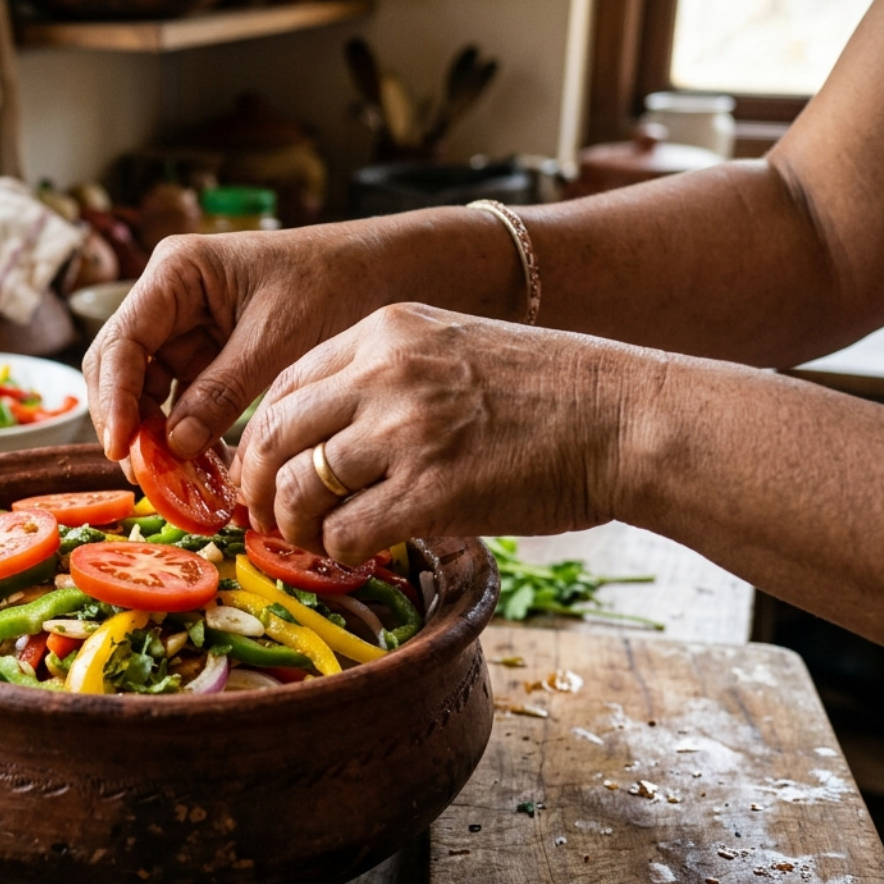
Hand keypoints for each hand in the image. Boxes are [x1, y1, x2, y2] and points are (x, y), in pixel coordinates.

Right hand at [82, 223, 387, 462]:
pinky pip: (180, 399)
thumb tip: (174, 445)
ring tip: (169, 480)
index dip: (114, 397)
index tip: (121, 448)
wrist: (381, 272)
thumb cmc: (333, 283)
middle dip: (126, 420)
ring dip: (153, 433)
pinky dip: (184, 432)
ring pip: (146, 388)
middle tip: (141, 475)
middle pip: (121, 366)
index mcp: (176, 272)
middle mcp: (169, 297)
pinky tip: (197, 466)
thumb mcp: (277, 340)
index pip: (122, 341)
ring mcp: (185, 328)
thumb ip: (223, 391)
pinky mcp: (206, 354)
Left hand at [232, 303, 652, 562]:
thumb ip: (387, 374)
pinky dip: (337, 550)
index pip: (284, 385)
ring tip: (313, 539)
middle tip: (265, 516)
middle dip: (256, 484)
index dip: (259, 437)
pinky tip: (356, 552)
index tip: (263, 469)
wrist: (626, 418)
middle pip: (274, 435)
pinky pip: (345, 531)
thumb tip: (325, 433)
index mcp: (385, 331)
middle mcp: (384, 373)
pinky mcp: (432, 491)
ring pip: (298, 487)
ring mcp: (406, 431)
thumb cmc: (549, 392)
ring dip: (293, 525)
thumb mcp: (453, 347)